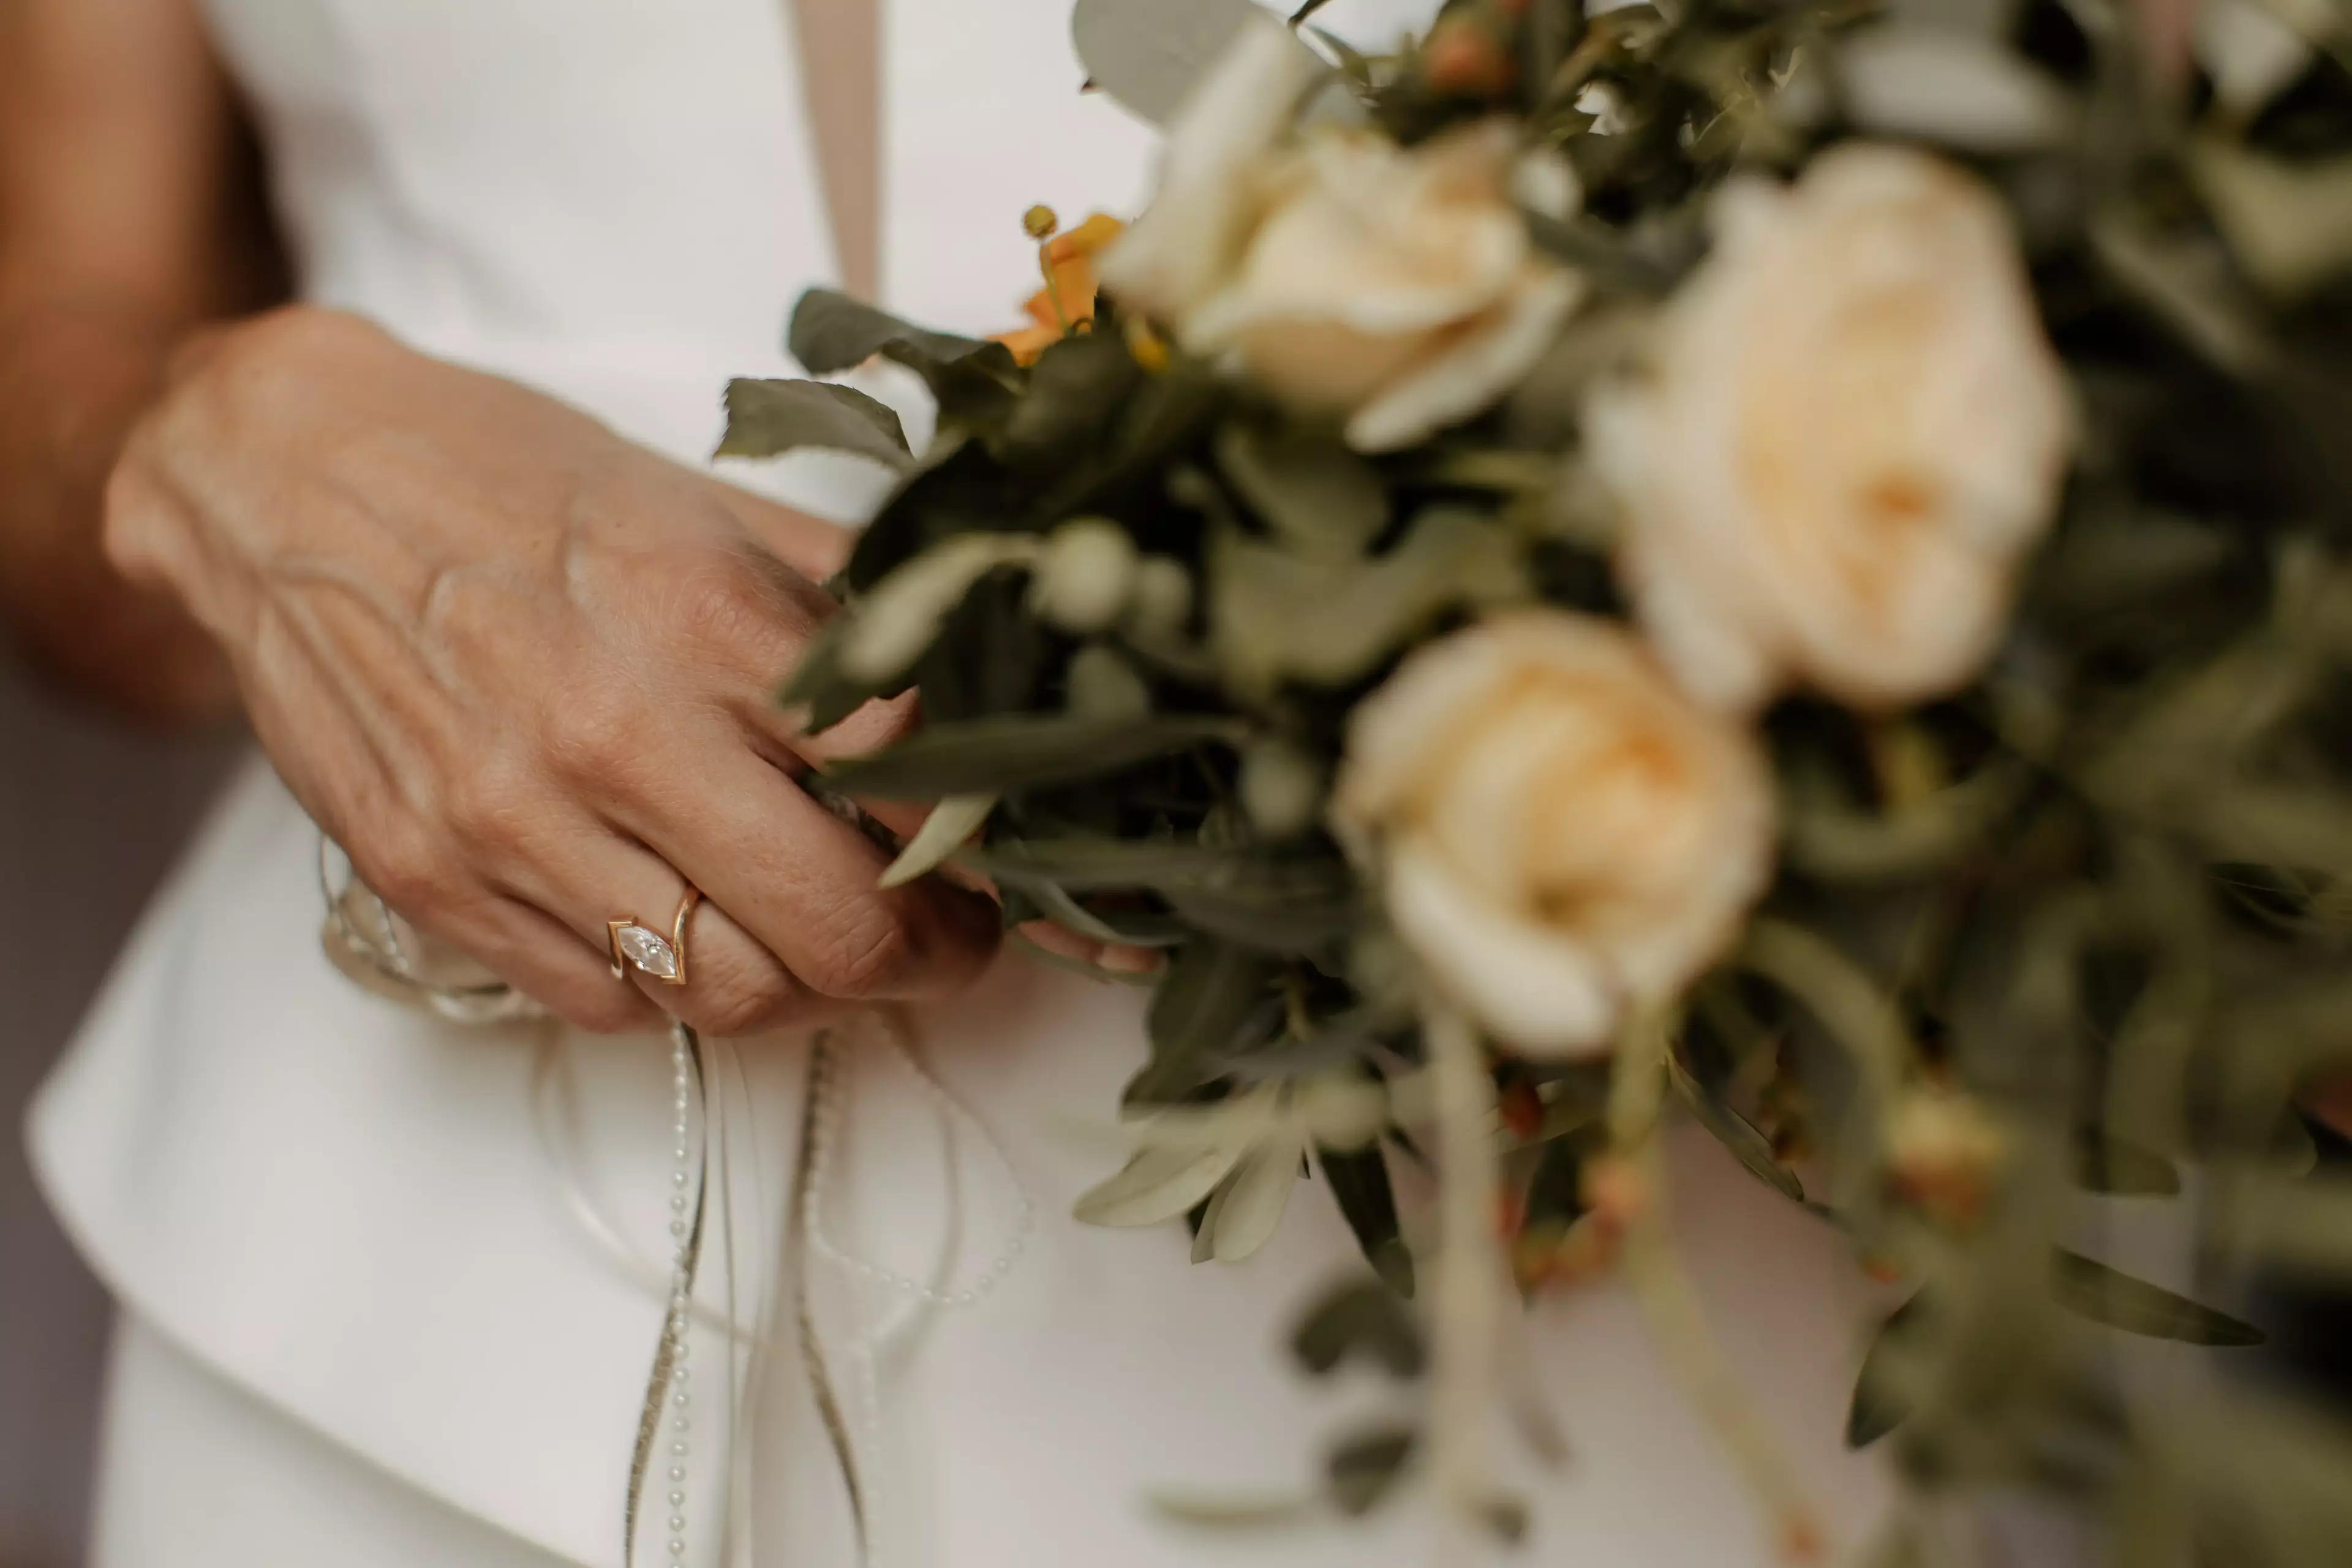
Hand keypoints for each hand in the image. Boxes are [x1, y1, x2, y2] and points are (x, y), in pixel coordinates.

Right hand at [105, 305, 1005, 1034]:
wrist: (284, 480)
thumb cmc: (519, 484)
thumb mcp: (710, 508)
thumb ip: (855, 606)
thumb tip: (999, 687)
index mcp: (701, 615)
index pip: (910, 773)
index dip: (991, 838)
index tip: (1013, 857)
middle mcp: (609, 731)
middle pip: (838, 931)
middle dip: (933, 956)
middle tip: (956, 938)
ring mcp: (511, 823)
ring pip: (731, 995)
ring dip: (817, 989)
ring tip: (837, 941)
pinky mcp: (436, 885)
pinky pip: (612, 1007)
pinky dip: (684, 990)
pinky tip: (701, 924)